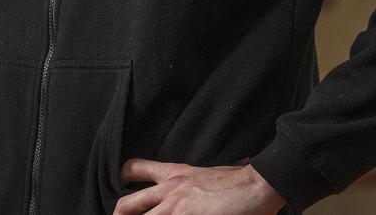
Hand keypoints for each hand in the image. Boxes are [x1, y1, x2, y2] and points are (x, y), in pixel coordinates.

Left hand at [113, 158, 285, 214]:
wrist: (256, 183)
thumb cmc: (238, 181)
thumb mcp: (206, 176)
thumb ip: (191, 185)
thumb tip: (193, 195)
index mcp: (174, 174)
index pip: (137, 169)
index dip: (122, 179)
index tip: (119, 190)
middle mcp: (169, 188)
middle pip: (127, 203)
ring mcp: (176, 206)